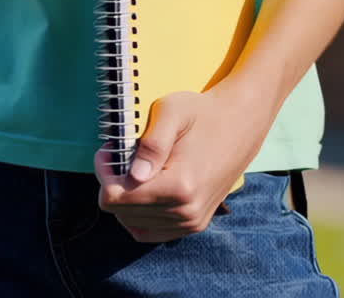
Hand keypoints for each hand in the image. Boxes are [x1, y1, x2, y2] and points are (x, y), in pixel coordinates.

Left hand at [93, 87, 269, 242]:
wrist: (240, 123)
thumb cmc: (202, 113)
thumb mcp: (171, 112)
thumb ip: (151, 144)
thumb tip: (133, 175)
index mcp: (179, 186)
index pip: (114, 198)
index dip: (103, 172)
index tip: (108, 150)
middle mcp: (187, 211)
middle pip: (120, 211)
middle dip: (112, 182)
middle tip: (120, 154)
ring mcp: (192, 221)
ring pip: (132, 222)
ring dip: (124, 198)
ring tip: (132, 169)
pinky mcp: (195, 224)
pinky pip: (150, 231)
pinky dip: (138, 214)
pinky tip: (141, 188)